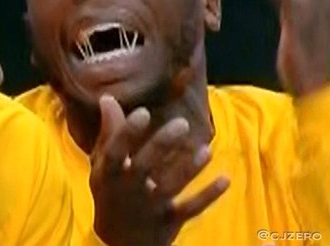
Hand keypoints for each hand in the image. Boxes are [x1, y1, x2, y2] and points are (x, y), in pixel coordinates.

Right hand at [90, 96, 229, 245]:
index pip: (116, 151)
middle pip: (146, 166)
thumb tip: (108, 98)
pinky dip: (208, 195)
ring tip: (206, 150)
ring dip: (190, 169)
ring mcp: (150, 206)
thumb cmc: (111, 193)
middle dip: (163, 145)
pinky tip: (225, 179)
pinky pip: (191, 208)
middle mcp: (129, 189)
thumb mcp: (103, 166)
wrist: (118, 242)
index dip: (127, 133)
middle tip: (182, 124)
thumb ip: (109, 133)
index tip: (143, 112)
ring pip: (170, 186)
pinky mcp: (169, 220)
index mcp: (110, 174)